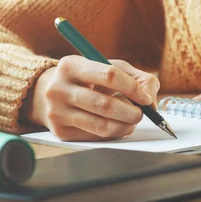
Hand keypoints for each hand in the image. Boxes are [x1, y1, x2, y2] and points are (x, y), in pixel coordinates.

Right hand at [23, 56, 159, 140]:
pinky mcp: (60, 131)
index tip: (146, 99)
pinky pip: (95, 136)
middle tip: (142, 114)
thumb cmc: (88, 79)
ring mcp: (57, 112)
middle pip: (105, 104)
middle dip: (131, 112)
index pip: (110, 75)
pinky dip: (113, 133)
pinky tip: (117, 126)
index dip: (133, 89)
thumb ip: (136, 78)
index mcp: (71, 65)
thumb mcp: (108, 67)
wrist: (50, 94)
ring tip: (132, 121)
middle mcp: (59, 88)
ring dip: (125, 126)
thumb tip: (151, 101)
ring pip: (101, 125)